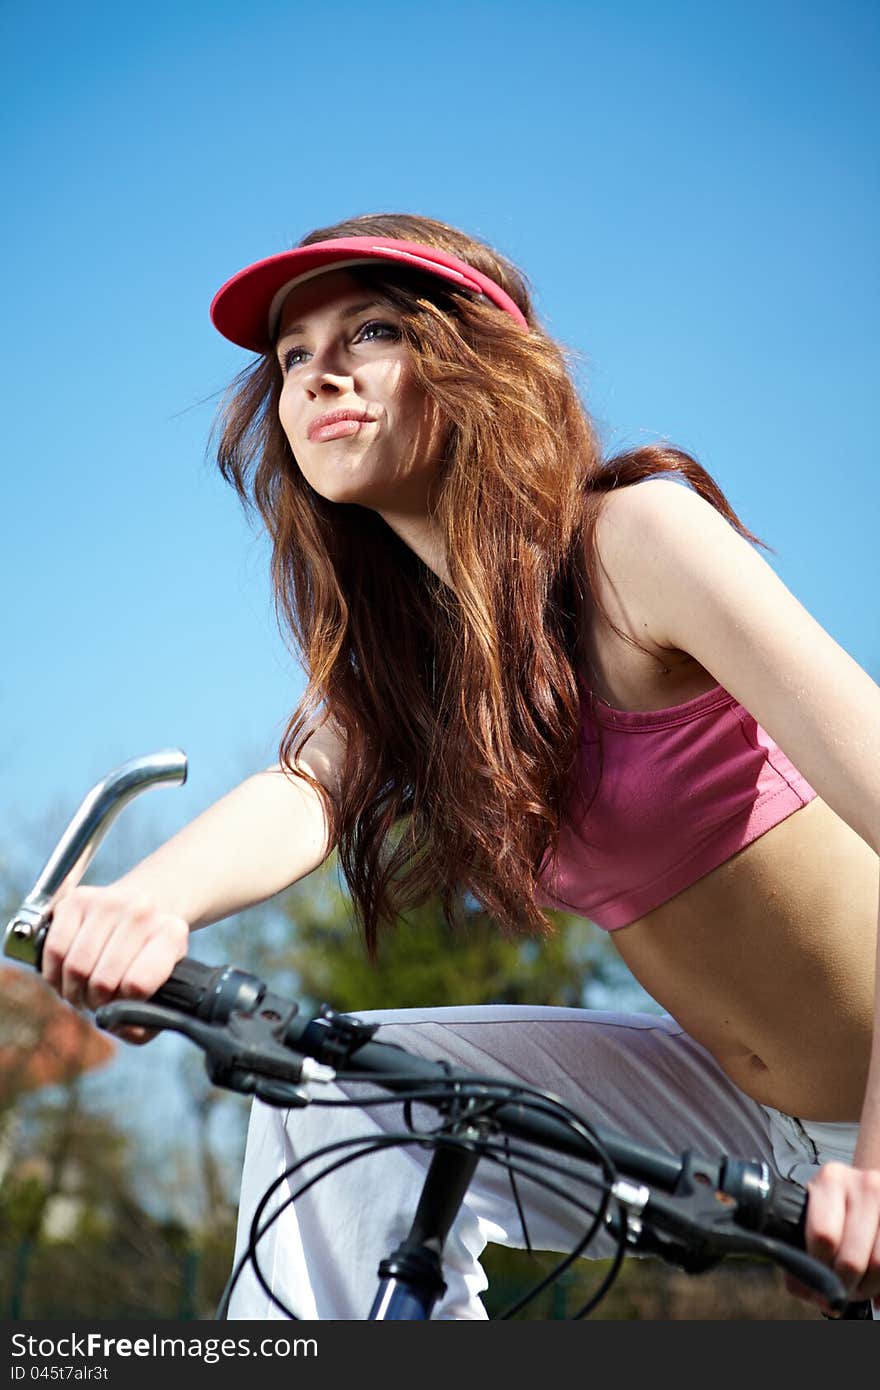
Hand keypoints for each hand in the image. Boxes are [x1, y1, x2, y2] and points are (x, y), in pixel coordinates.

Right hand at [41, 883, 189, 1044]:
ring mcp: (108, 900)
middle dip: (95, 1002)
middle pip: (102, 980)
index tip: (122, 1004)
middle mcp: (143, 910)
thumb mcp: (162, 986)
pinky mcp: (77, 899)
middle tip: (97, 1001)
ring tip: (82, 991)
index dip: (122, 1006)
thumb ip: (148, 1020)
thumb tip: (124, 1027)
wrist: (139, 909)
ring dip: (73, 991)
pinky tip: (65, 976)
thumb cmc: (146, 955)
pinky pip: (55, 949)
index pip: (137, 986)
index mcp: (171, 933)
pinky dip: (54, 973)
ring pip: (76, 967)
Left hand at [783, 1160, 879, 1314]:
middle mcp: (865, 1186)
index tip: (816, 1281)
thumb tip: (804, 1288)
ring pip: (878, 1266)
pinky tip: (873, 1284)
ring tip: (857, 1287)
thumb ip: (803, 1246)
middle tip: (838, 1292)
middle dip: (843, 1285)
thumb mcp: (814, 1212)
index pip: (824, 1236)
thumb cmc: (835, 1208)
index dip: (818, 1268)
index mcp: (831, 1180)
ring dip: (865, 1289)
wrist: (868, 1189)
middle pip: (851, 1259)